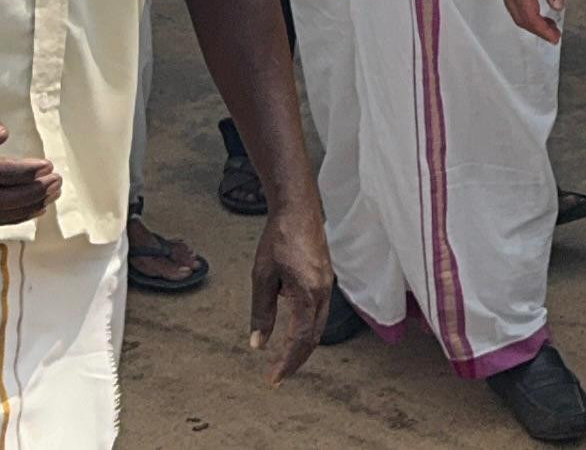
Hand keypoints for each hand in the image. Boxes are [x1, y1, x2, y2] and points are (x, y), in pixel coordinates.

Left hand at [244, 200, 335, 383]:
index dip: (287, 362)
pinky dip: (307, 327)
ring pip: (318, 326)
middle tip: (277, 375)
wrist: (299, 208)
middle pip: (313, 337)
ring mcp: (328, 285)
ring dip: (302, 345)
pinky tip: (292, 329)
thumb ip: (261, 312)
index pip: (299, 339)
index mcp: (308, 293)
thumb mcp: (262, 276)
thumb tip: (257, 343)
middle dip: (296, 359)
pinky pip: (319, 311)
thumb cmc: (279, 238)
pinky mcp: (326, 279)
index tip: (273, 378)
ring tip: (284, 359)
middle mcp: (324, 292)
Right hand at [493, 0, 566, 43]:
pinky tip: (535, 7)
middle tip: (555, 34)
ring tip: (548, 23)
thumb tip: (558, 8)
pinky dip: (523, 9)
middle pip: (518, 16)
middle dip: (536, 29)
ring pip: (513, 9)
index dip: (542, 30)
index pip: (528, 15)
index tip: (556, 38)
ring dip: (529, 20)